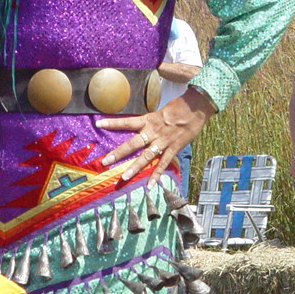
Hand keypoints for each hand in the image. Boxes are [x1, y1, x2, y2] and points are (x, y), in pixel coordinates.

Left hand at [97, 88, 214, 184]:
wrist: (196, 107)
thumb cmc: (179, 107)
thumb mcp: (160, 111)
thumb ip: (150, 121)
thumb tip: (140, 126)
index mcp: (148, 120)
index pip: (127, 121)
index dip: (112, 123)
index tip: (98, 123)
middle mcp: (153, 132)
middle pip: (132, 144)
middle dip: (118, 153)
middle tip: (104, 162)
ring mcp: (163, 142)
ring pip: (146, 157)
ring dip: (134, 168)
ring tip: (123, 178)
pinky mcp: (174, 148)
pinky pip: (163, 164)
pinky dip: (157, 175)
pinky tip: (150, 186)